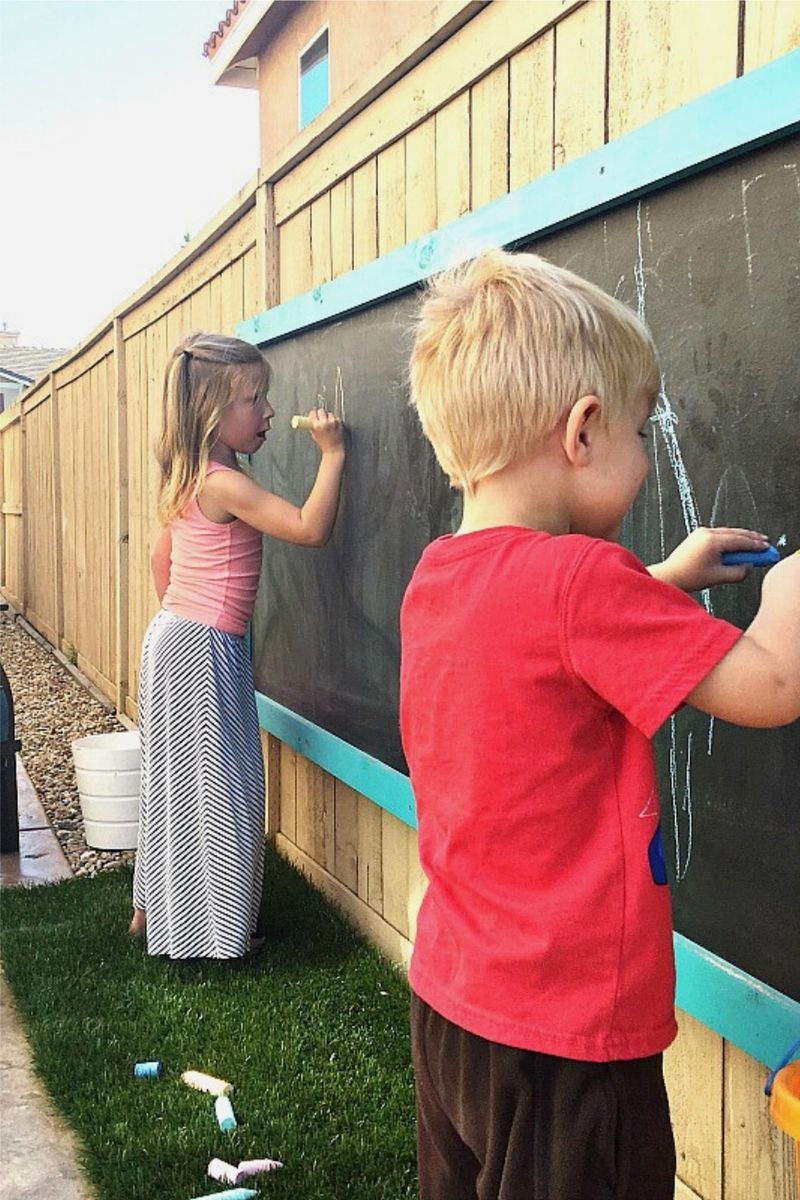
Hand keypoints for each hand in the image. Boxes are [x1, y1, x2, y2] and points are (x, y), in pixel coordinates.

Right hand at [305, 408, 344, 454]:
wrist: (333, 450)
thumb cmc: (324, 444)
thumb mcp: (314, 435)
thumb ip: (313, 426)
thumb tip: (312, 419)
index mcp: (316, 426)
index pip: (313, 413)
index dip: (313, 413)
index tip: (314, 414)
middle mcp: (324, 423)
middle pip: (321, 410)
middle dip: (321, 413)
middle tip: (321, 418)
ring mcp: (333, 423)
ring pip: (330, 414)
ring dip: (329, 417)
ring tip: (329, 424)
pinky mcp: (340, 424)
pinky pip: (337, 418)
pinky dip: (335, 421)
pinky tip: (334, 426)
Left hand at [649, 527, 770, 590]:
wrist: (669, 575)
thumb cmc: (688, 577)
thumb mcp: (718, 577)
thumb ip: (738, 572)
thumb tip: (748, 566)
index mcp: (712, 541)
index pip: (741, 541)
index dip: (756, 545)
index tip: (767, 549)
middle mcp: (707, 533)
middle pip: (736, 533)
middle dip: (752, 539)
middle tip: (766, 544)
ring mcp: (701, 532)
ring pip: (728, 532)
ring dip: (742, 538)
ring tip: (755, 543)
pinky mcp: (698, 536)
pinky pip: (720, 534)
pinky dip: (731, 539)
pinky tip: (738, 545)